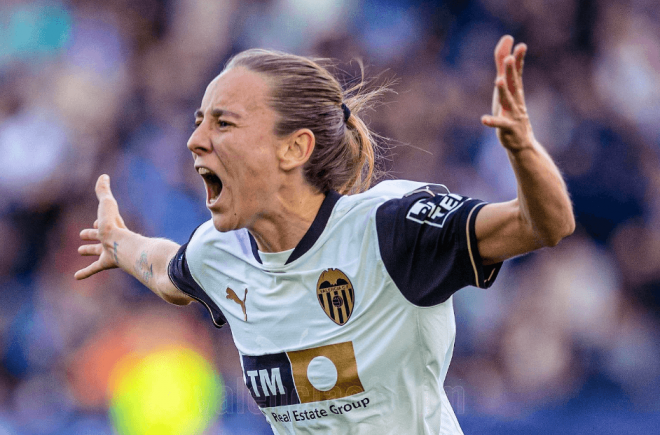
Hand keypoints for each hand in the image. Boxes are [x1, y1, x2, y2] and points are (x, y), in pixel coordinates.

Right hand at [75, 174, 126, 279]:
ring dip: (90, 250)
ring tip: (80, 251)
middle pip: (101, 237)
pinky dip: (85, 272)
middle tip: (82, 235)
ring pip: (98, 252)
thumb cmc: (115, 226)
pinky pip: (94, 269)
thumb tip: (103, 176)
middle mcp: (112, 239)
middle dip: (91, 235)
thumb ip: (104, 191)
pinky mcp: (106, 263)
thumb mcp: (107, 204)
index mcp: (113, 227)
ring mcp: (110, 252)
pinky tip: (76, 277)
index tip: (95, 222)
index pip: (104, 223)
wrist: (123, 247)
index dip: (98, 222)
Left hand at [481, 35, 534, 151]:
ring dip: (503, 91)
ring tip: (498, 81)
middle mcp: (516, 100)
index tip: (521, 45)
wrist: (522, 142)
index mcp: (516, 91)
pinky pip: (499, 124)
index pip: (518, 73)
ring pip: (508, 101)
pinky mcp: (507, 129)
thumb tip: (507, 50)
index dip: (519, 60)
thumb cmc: (511, 112)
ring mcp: (513, 114)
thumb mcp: (507, 91)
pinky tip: (484, 119)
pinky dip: (492, 121)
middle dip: (511, 71)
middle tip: (509, 58)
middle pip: (514, 84)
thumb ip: (503, 70)